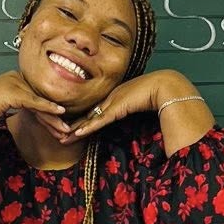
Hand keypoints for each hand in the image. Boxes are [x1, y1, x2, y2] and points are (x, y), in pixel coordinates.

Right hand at [0, 72, 69, 137]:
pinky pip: (34, 101)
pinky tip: (59, 113)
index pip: (36, 96)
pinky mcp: (14, 91)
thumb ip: (20, 104)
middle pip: (40, 98)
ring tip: (65, 128)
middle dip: (53, 117)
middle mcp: (16, 77)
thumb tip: (35, 112)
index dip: (48, 112)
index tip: (58, 126)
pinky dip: (47, 108)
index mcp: (15, 78)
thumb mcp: (6, 105)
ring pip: (39, 101)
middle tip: (65, 130)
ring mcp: (15, 82)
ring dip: (53, 117)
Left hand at [68, 72, 203, 137]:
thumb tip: (134, 116)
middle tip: (58, 134)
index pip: (96, 111)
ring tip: (61, 137)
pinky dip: (87, 127)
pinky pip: (99, 120)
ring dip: (75, 129)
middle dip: (72, 126)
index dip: (83, 121)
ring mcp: (112, 102)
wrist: (165, 86)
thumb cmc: (158, 94)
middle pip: (88, 115)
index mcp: (116, 97)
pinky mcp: (117, 107)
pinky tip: (77, 133)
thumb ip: (134, 110)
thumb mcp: (141, 104)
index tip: (71, 129)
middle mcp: (110, 98)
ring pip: (89, 118)